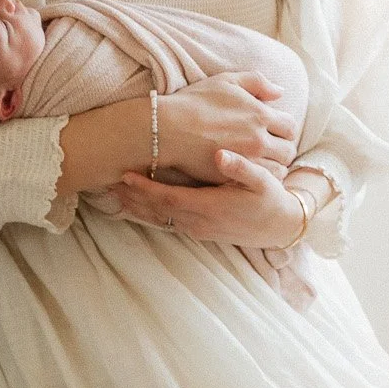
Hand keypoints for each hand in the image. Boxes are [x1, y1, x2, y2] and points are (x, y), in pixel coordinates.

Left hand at [117, 149, 310, 248]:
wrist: (280, 227)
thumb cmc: (271, 199)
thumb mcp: (262, 181)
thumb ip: (242, 168)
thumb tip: (220, 155)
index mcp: (211, 207)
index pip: (169, 198)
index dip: (146, 188)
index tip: (126, 175)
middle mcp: (199, 222)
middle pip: (157, 210)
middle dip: (132, 197)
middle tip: (108, 181)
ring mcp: (197, 229)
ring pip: (159, 218)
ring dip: (137, 206)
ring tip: (115, 191)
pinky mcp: (198, 231)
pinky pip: (167, 222)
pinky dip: (149, 212)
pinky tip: (137, 203)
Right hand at [155, 75, 299, 181]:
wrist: (168, 128)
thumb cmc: (195, 101)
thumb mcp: (227, 81)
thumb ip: (258, 82)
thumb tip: (280, 92)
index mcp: (260, 115)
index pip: (290, 126)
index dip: (284, 129)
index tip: (274, 131)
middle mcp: (258, 139)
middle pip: (288, 151)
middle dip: (282, 150)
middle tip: (270, 150)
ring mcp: (246, 161)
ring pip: (277, 170)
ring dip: (273, 166)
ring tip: (261, 163)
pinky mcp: (232, 177)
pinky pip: (257, 182)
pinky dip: (257, 178)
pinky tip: (247, 172)